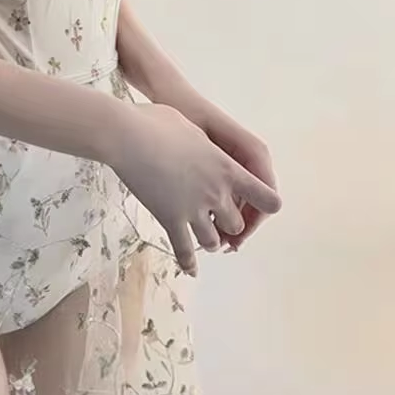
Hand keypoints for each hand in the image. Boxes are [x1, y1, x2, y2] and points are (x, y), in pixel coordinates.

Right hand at [111, 103, 281, 275]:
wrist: (128, 136)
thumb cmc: (156, 123)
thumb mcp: (192, 129)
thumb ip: (205, 147)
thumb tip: (202, 149)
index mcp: (227, 169)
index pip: (265, 197)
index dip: (266, 205)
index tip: (262, 207)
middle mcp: (216, 193)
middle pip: (237, 223)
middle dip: (229, 224)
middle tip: (219, 222)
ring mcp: (193, 209)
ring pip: (213, 240)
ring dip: (211, 240)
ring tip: (204, 239)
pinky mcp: (170, 220)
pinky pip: (183, 249)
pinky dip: (188, 263)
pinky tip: (191, 270)